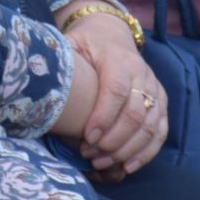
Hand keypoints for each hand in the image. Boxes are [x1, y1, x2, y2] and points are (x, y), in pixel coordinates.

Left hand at [55, 4, 166, 180]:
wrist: (111, 33)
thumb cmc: (85, 44)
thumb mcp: (70, 44)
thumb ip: (60, 59)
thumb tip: (38, 76)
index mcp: (118, 58)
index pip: (116, 89)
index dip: (104, 117)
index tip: (86, 138)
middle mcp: (142, 73)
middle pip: (135, 113)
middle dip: (113, 140)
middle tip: (90, 155)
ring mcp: (155, 89)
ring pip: (149, 126)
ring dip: (127, 150)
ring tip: (102, 163)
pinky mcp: (161, 103)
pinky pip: (160, 131)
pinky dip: (146, 152)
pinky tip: (127, 166)